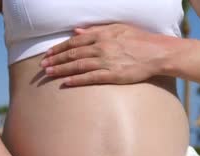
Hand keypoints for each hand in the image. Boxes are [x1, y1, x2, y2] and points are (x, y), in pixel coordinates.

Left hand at [40, 23, 172, 86]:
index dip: (59, 48)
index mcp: (102, 35)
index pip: (75, 42)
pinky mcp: (113, 75)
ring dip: (61, 69)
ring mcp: (107, 61)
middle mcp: (102, 47)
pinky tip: (65, 82)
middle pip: (73, 53)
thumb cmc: (139, 40)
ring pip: (78, 65)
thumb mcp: (117, 29)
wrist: (157, 53)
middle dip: (56, 59)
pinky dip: (77, 80)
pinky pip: (91, 78)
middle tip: (42, 65)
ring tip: (48, 73)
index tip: (48, 53)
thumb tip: (77, 31)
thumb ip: (96, 30)